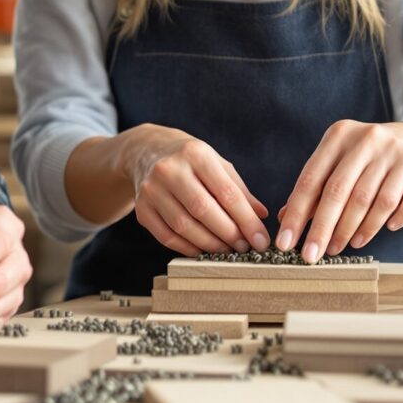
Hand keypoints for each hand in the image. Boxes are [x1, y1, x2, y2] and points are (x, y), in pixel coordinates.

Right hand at [118, 124, 268, 256]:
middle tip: (245, 248)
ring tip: (227, 250)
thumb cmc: (190, 160)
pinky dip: (188, 248)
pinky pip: (166, 236)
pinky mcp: (141, 207)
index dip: (247, 220)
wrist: (146, 151)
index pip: (226, 192)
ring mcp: (151, 189)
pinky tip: (203, 250)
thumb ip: (239, 190)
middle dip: (229, 234)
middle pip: (203, 210)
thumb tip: (261, 216)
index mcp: (196, 154)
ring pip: (184, 226)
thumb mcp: (217, 164)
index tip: (261, 240)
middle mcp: (170, 169)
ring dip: (210, 244)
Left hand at [275, 120, 402, 259]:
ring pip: (372, 201)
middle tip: (311, 257)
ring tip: (343, 246)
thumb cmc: (370, 158)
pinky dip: (393, 221)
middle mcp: (368, 139)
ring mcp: (399, 152)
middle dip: (322, 229)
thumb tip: (285, 218)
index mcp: (340, 135)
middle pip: (340, 192)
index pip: (312, 179)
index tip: (285, 243)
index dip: (296, 214)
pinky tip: (385, 231)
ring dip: (355, 230)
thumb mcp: (342, 162)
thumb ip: (316, 187)